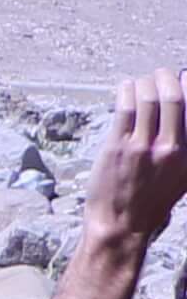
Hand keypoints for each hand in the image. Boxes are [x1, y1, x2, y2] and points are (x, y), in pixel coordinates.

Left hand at [91, 73, 186, 259]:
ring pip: (148, 97)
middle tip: (162, 74)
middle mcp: (173, 148)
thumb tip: (184, 111)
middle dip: (167, 77)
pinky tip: (126, 87)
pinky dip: (126, 90)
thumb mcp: (184, 174)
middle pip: (175, 96)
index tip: (184, 77)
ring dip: (145, 82)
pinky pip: (125, 107)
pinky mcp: (118, 146)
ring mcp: (143, 146)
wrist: (122, 224)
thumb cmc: (153, 198)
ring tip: (142, 81)